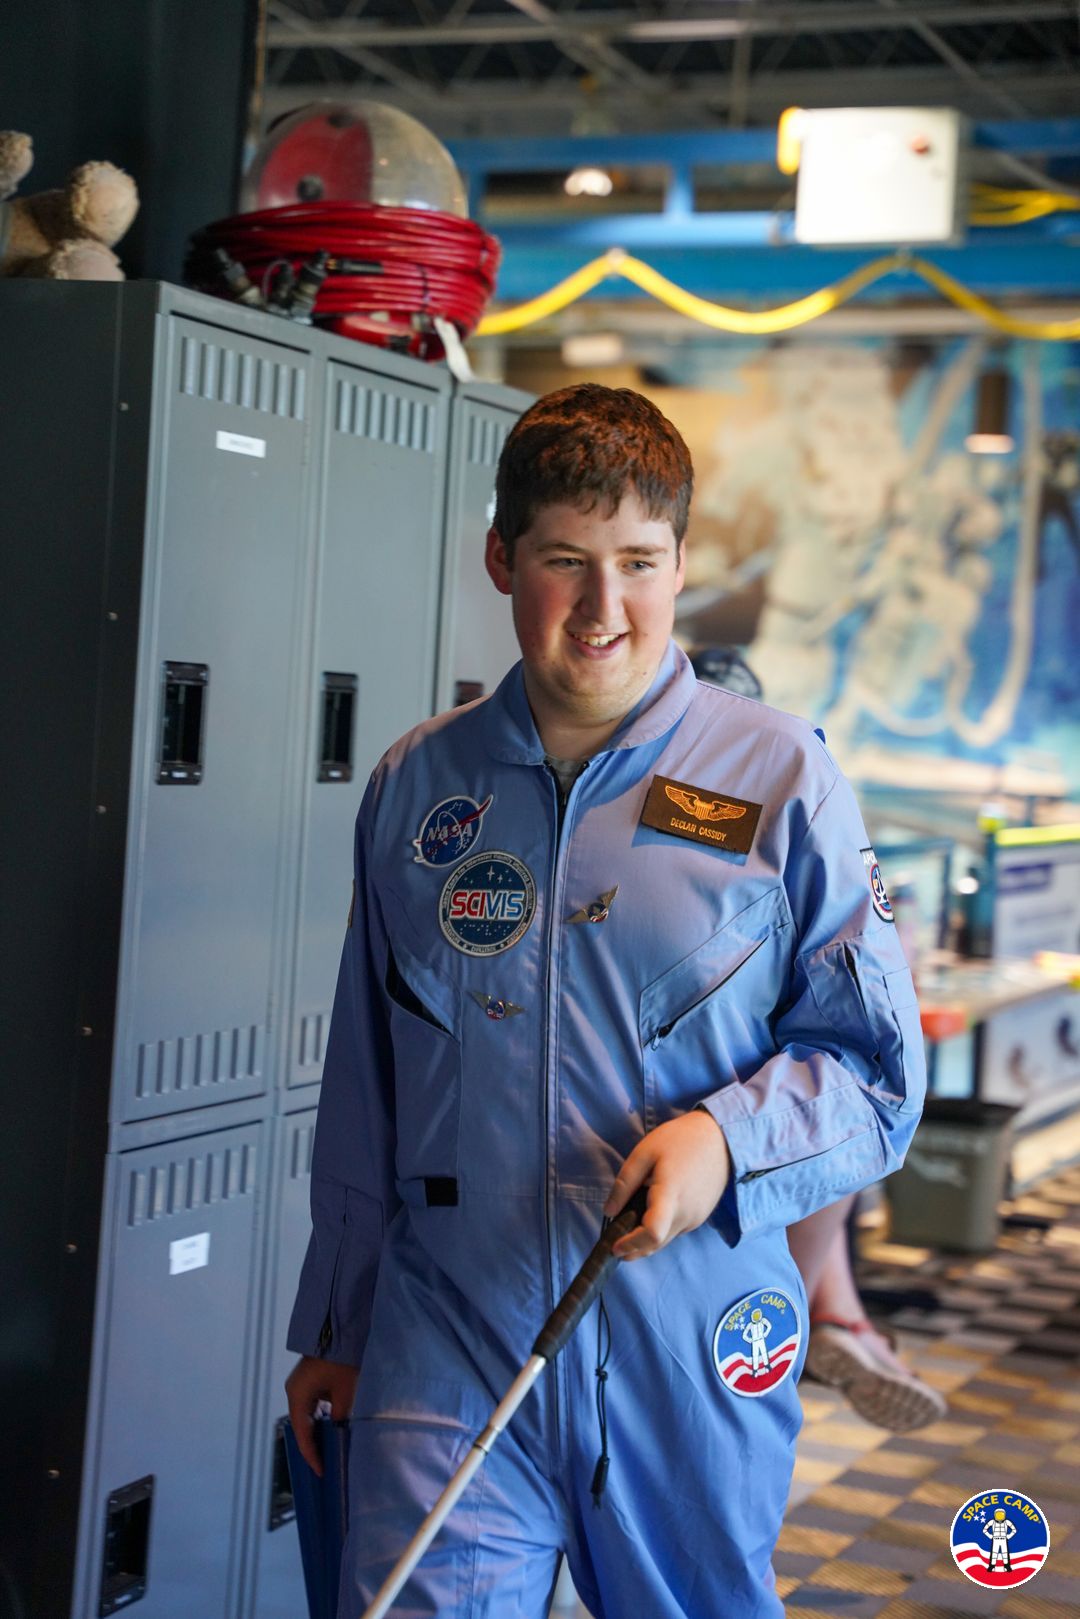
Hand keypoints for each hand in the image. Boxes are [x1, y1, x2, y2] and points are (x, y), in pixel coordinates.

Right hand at [285, 1354, 359, 1475]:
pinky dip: (319, 1418)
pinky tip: (331, 1427)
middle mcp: (293, 1392)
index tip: (321, 1471)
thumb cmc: (341, 1361)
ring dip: (317, 1431)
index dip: (312, 1455)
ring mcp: (299, 1386)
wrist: (339, 1330)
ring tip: (329, 1450)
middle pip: (301, 1426)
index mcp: (297, 1396)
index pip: (303, 1434)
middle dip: (313, 1445)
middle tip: (325, 1465)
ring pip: (306, 1416)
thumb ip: (339, 1417)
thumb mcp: (344, 1392)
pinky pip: (310, 1406)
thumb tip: (339, 1435)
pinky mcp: (307, 1381)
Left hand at [604, 1110, 730, 1260]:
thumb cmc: (679, 1140)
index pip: (652, 1234)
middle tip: (614, 1241)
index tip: (614, 1247)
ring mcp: (697, 1217)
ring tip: (630, 1225)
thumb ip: (624, 1184)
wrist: (720, 1137)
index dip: (631, 1245)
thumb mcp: (644, 1153)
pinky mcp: (702, 1216)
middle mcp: (687, 1213)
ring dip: (647, 1240)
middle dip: (634, 1248)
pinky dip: (661, 1230)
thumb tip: (609, 1211)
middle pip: (657, 1243)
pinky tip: (653, 1214)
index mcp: (670, 1195)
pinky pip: (676, 1230)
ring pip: (666, 1239)